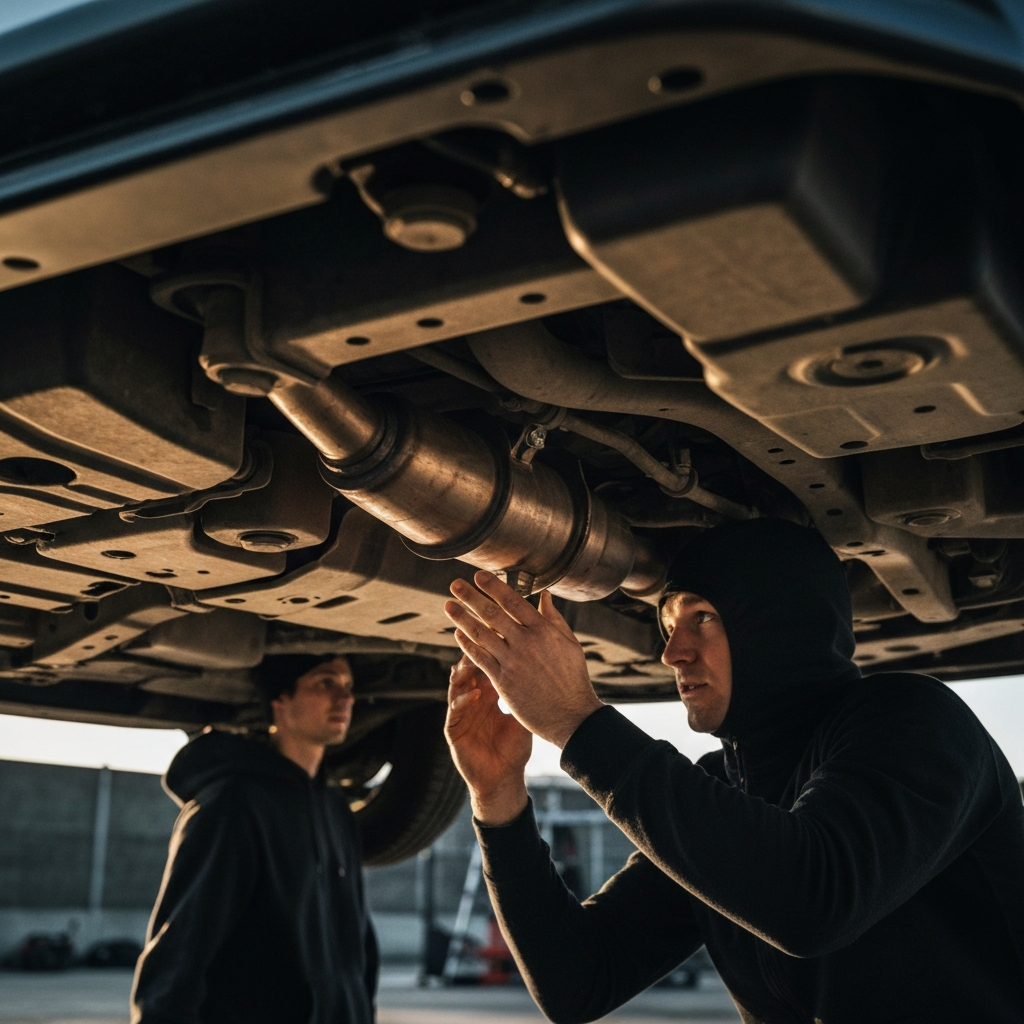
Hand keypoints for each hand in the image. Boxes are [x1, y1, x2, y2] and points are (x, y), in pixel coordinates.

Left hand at [444, 571, 603, 748]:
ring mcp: (513, 662)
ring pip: (481, 634)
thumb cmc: (573, 678)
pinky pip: (480, 658)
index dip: (494, 587)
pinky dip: (467, 645)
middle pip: (493, 614)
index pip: (513, 602)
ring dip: (462, 618)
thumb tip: (545, 596)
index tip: (479, 575)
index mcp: (544, 630)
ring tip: (448, 605)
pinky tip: (457, 634)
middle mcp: (526, 642)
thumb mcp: (570, 644)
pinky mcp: (503, 681)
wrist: (571, 715)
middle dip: (471, 597)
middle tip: (455, 584)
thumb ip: (554, 619)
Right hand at [445, 656, 530, 825]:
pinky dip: (463, 700)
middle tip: (481, 640)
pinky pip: (454, 711)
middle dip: (473, 655)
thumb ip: (528, 693)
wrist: (503, 779)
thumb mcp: (524, 716)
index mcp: (488, 694)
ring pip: (457, 685)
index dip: (492, 651)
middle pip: (469, 670)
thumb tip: (547, 668)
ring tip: (471, 662)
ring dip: (463, 673)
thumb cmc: (515, 748)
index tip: (500, 634)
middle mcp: (472, 700)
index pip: (487, 666)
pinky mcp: (453, 729)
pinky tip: (475, 693)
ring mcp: (461, 713)